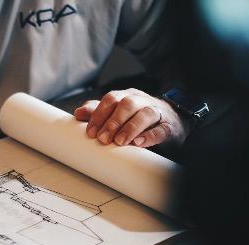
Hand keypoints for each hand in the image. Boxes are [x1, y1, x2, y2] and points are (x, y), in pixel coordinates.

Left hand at [74, 88, 188, 147]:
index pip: (111, 99)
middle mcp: (141, 101)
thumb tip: (77, 113)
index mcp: (127, 96)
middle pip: (127, 105)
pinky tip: (138, 143)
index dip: (99, 115)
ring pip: (145, 114)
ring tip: (119, 142)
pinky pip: (161, 129)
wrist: (170, 121)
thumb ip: (98, 112)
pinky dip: (149, 136)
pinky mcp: (168, 127)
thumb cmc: (137, 117)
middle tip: (103, 139)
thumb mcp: (117, 113)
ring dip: (130, 128)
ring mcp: (157, 112)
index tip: (90, 132)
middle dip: (113, 122)